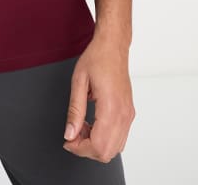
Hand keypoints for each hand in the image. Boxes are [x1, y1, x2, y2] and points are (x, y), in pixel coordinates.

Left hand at [62, 35, 134, 161]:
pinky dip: (105, 138)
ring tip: (82, 127)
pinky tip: (93, 124)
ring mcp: (128, 114)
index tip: (68, 140)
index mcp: (111, 106)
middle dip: (87, 149)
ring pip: (115, 148)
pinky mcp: (129, 112)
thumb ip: (74, 111)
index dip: (80, 148)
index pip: (98, 146)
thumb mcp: (78, 82)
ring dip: (96, 145)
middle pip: (107, 152)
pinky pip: (120, 137)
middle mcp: (123, 113)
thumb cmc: (97, 58)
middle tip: (73, 134)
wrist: (113, 45)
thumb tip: (69, 134)